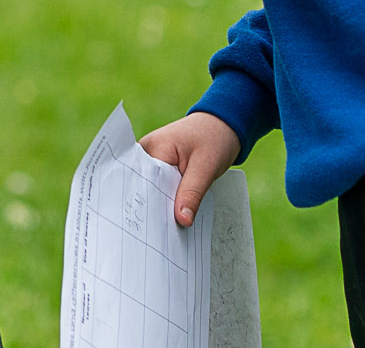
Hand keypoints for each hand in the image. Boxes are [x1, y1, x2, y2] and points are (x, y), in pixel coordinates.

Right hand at [139, 111, 240, 227]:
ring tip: (162, 234)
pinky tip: (171, 217)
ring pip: (151, 189)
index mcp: (153, 147)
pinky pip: (159, 186)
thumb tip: (182, 221)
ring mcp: (151, 159)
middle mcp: (146, 152)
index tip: (150, 231)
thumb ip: (192, 193)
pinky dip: (166, 199)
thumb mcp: (206, 167)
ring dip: (159, 206)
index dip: (146, 206)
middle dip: (150, 210)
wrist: (222, 124)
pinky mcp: (160, 166)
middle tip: (156, 239)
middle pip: (143, 187)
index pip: (142, 182)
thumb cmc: (215, 139)